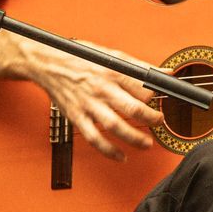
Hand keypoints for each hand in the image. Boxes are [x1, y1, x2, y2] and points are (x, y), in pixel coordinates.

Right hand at [29, 41, 164, 160]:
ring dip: (134, 138)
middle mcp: (101, 89)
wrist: (48, 64)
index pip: (142, 87)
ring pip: (115, 126)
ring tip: (146, 144)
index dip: (156, 95)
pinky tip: (121, 156)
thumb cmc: (79, 59)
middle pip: (132, 108)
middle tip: (158, 121)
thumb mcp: (110, 55)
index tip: (159, 99)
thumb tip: (164, 73)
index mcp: (112, 71)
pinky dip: (109, 150)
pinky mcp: (77, 117)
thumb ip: (139, 67)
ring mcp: (88, 105)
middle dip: (151, 119)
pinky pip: (94, 138)